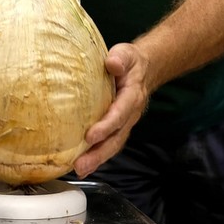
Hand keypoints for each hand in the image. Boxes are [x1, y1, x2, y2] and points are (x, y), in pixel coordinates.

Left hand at [73, 42, 150, 177]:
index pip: (119, 114)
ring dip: (97, 160)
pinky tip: (82, 165)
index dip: (106, 126)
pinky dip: (97, 157)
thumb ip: (120, 58)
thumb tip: (111, 63)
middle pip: (116, 138)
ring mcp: (124, 124)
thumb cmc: (130, 62)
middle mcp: (130, 115)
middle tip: (81, 164)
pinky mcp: (117, 128)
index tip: (90, 136)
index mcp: (132, 96)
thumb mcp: (126, 53)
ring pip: (112, 145)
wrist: (143, 70)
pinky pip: (108, 145)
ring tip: (79, 169)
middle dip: (99, 153)